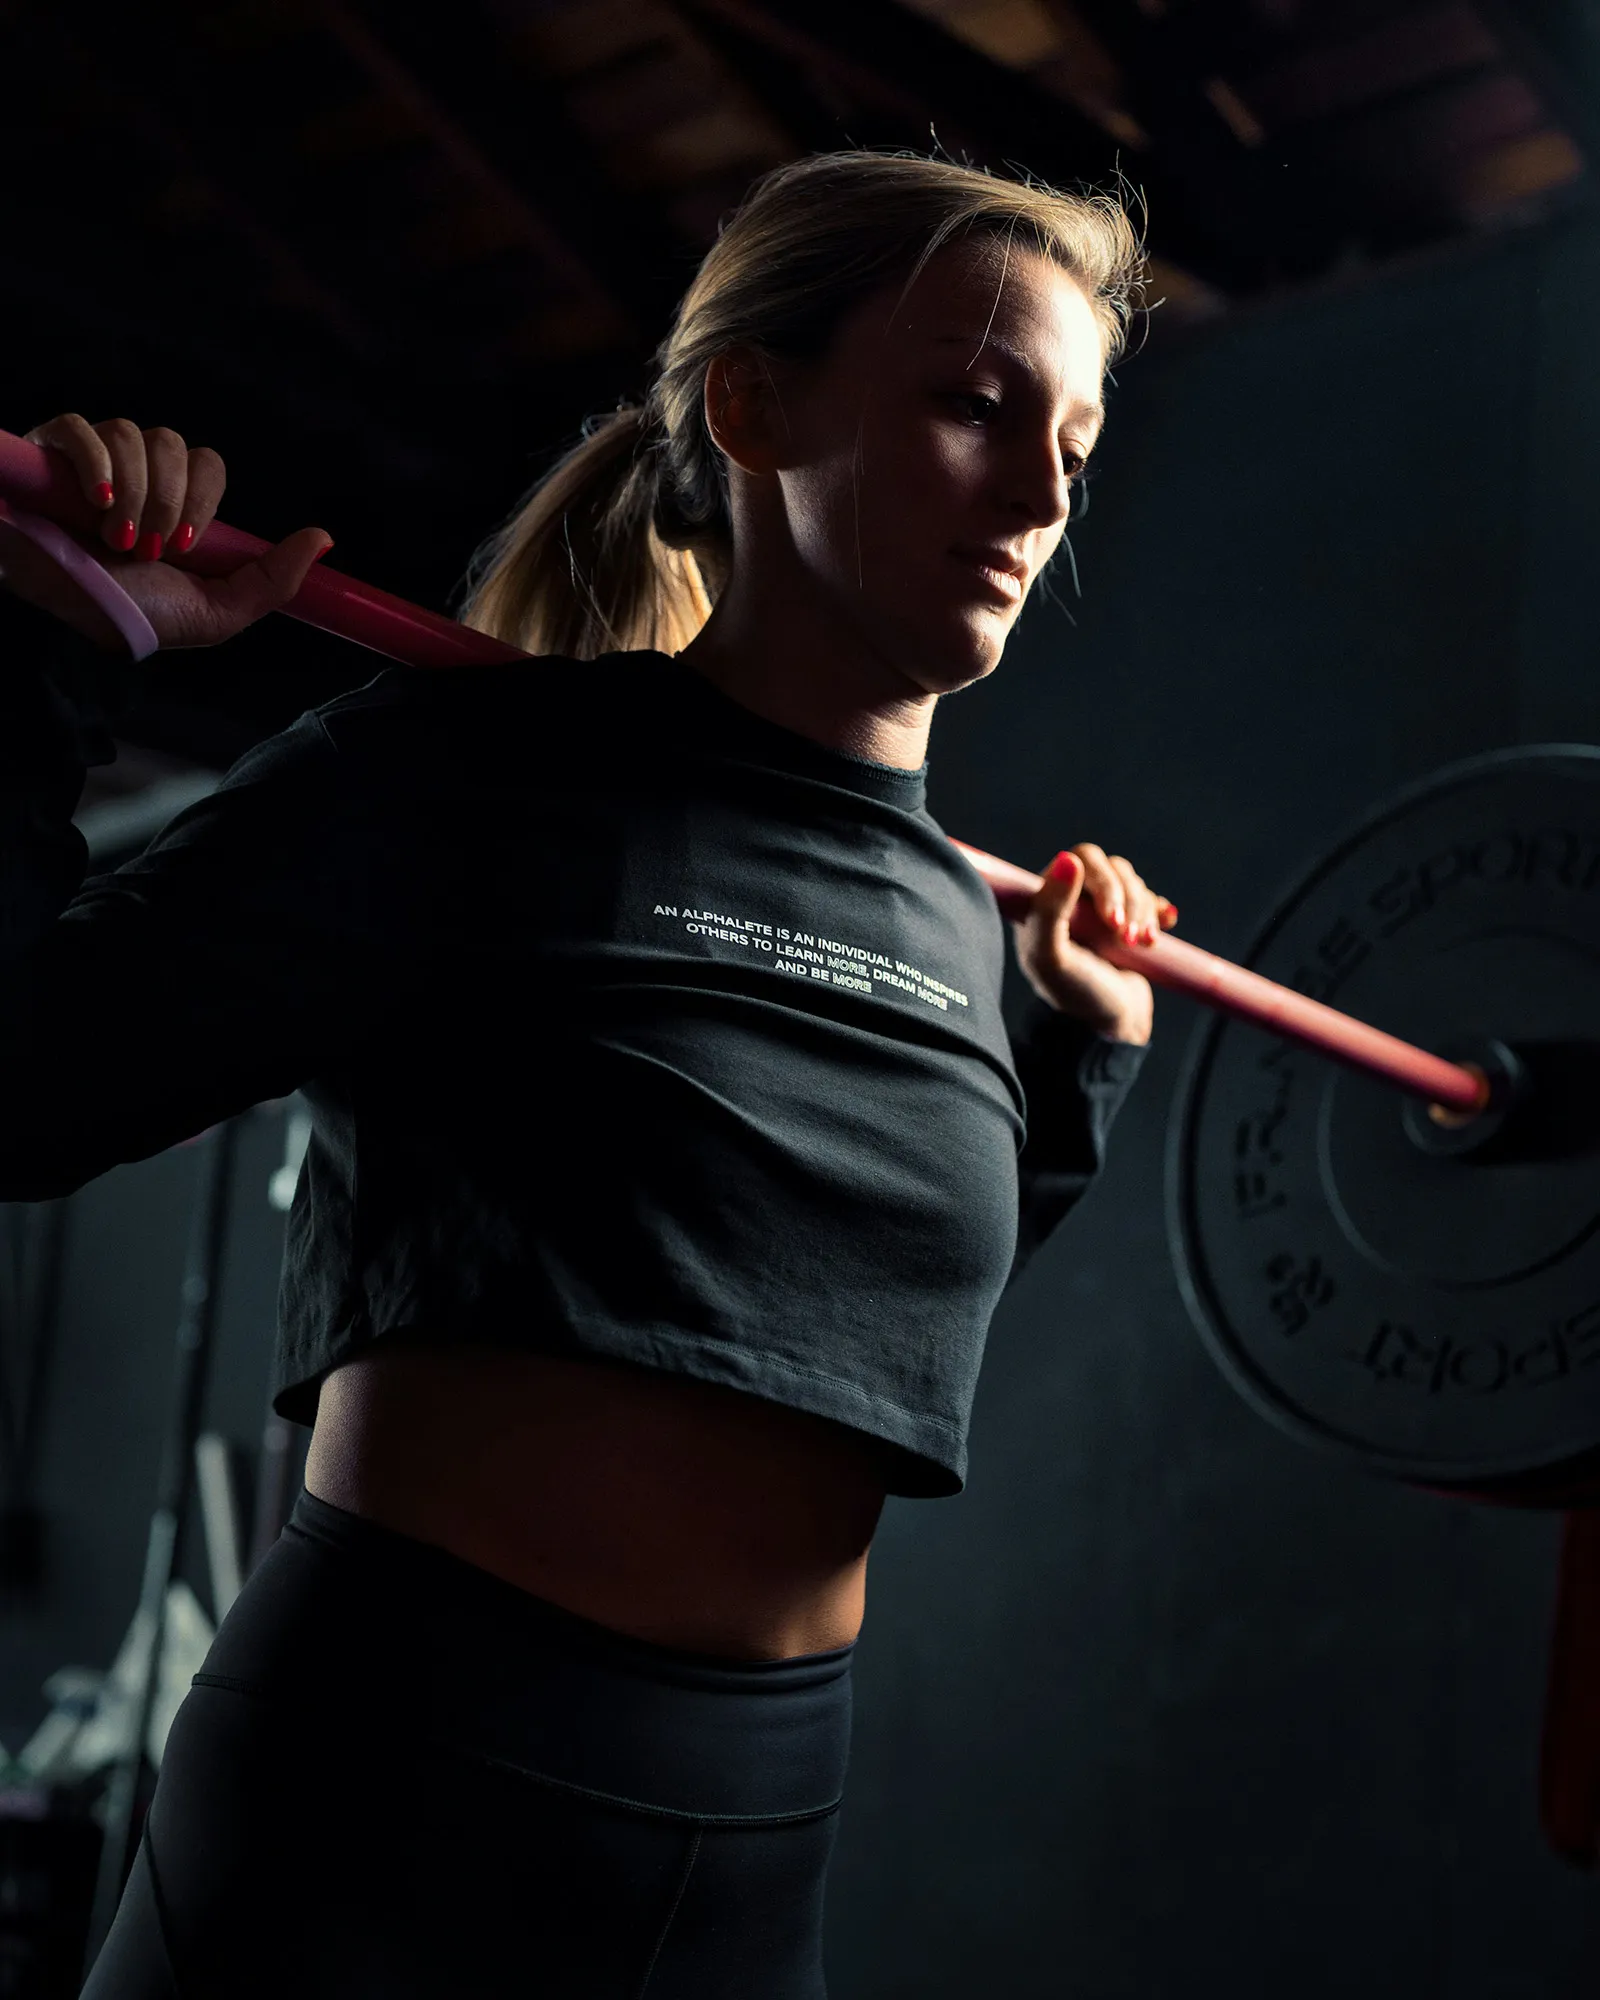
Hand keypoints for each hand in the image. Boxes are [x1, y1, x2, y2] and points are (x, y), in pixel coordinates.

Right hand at [0, 413, 331, 652]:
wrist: (68, 618)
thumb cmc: (136, 615)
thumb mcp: (216, 611)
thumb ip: (272, 579)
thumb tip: (324, 539)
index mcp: (176, 504)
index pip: (207, 464)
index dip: (201, 499)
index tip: (186, 546)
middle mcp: (138, 474)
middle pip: (172, 443)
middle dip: (167, 500)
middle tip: (147, 549)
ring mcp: (93, 461)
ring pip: (129, 433)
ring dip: (132, 492)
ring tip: (114, 539)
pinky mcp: (48, 453)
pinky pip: (78, 427)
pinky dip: (93, 463)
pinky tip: (96, 501)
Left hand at [1011, 842, 1177, 1044]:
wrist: (1111, 1028)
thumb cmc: (1075, 994)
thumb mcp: (1052, 957)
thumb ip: (1050, 909)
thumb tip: (1068, 858)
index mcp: (1046, 902)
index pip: (1080, 860)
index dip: (1103, 881)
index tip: (1111, 919)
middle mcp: (1074, 901)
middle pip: (1113, 868)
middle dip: (1129, 899)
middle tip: (1127, 937)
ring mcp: (1103, 911)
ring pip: (1134, 883)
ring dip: (1144, 911)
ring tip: (1142, 945)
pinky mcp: (1129, 923)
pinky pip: (1151, 899)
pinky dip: (1159, 912)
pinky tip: (1160, 931)